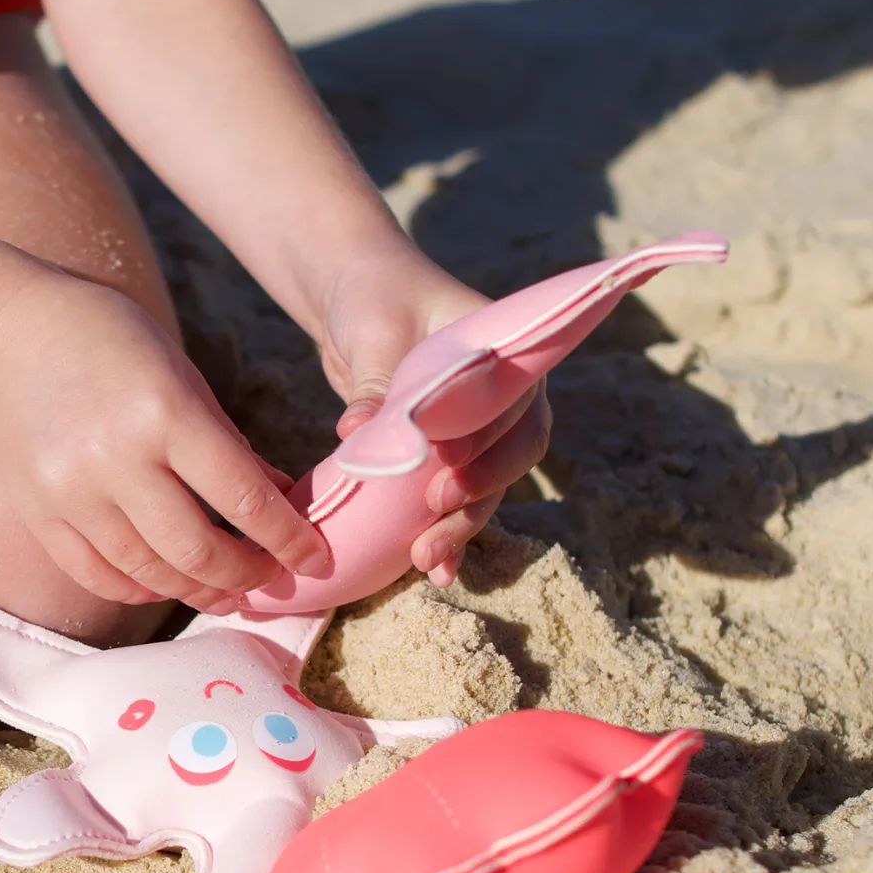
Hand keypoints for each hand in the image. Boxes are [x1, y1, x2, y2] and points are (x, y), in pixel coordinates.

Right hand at [0, 275, 330, 612]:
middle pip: (197, 551)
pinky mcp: (39, 512)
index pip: (243, 498)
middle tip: (269, 579)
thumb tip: (281, 503)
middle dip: (246, 576)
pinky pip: (97, 574)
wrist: (9, 333)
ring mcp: (72, 492)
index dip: (288, 539)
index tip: (316, 559)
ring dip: (197, 591)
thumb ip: (230, 444)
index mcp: (164, 414)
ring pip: (149, 572)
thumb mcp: (183, 376)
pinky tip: (165, 583)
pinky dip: (139, 588)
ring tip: (225, 590)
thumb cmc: (111, 343)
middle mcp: (116, 459)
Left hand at [318, 246, 552, 588]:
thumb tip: (358, 431)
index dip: (486, 440)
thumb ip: (374, 380)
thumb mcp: (374, 331)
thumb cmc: (375, 301)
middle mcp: (507, 395)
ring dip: (463, 525)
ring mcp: (483, 429)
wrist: (360, 300)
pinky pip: (461, 499)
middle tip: (436, 511)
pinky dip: (449, 534)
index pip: (514, 405)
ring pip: (488, 486)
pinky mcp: (452, 456)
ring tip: (429, 559)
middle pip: (511, 453)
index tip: (443, 463)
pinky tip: (436, 572)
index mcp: (505, 354)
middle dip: (479, 491)